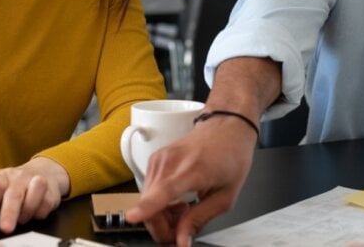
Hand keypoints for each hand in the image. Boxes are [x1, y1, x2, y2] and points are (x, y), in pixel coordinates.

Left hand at [0, 157, 70, 233]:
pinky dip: (40, 212)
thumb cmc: (12, 187)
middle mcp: (18, 176)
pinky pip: (47, 202)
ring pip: (36, 189)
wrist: (43, 172)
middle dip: (10, 212)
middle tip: (6, 228)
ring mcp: (36, 180)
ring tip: (22, 218)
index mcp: (0, 176)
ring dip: (28, 209)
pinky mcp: (51, 189)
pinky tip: (34, 213)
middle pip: (14, 192)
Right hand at [125, 115, 257, 245]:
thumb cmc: (230, 156)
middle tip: (182, 230)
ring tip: (184, 211)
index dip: (147, 207)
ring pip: (146, 201)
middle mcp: (171, 162)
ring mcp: (160, 159)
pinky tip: (177, 201)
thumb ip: (199, 219)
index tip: (133, 217)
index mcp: (193, 170)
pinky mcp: (154, 160)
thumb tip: (181, 241)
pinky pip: (148, 191)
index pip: (165, 191)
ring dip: (160, 215)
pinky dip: (158, 203)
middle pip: (150, 204)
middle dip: (162, 227)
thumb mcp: (225, 196)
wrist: (226, 128)